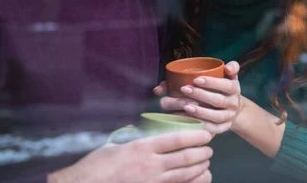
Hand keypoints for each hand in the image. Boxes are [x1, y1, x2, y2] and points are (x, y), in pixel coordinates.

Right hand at [48, 130, 212, 182]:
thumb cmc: (96, 165)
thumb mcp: (115, 144)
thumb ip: (133, 137)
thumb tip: (142, 130)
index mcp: (142, 148)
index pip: (176, 139)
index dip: (196, 136)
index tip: (205, 134)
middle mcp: (150, 165)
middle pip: (186, 157)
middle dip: (202, 153)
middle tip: (209, 149)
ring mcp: (152, 182)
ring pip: (185, 175)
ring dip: (200, 168)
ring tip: (206, 163)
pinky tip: (197, 179)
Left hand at [155, 61, 243, 134]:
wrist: (232, 107)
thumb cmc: (223, 89)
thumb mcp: (228, 76)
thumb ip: (230, 68)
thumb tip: (226, 67)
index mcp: (234, 89)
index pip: (226, 85)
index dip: (212, 83)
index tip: (196, 80)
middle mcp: (234, 103)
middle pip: (219, 100)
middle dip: (201, 95)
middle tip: (184, 89)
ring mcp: (229, 117)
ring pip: (217, 116)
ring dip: (201, 112)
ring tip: (186, 106)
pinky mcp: (224, 127)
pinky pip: (214, 129)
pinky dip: (202, 125)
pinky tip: (189, 121)